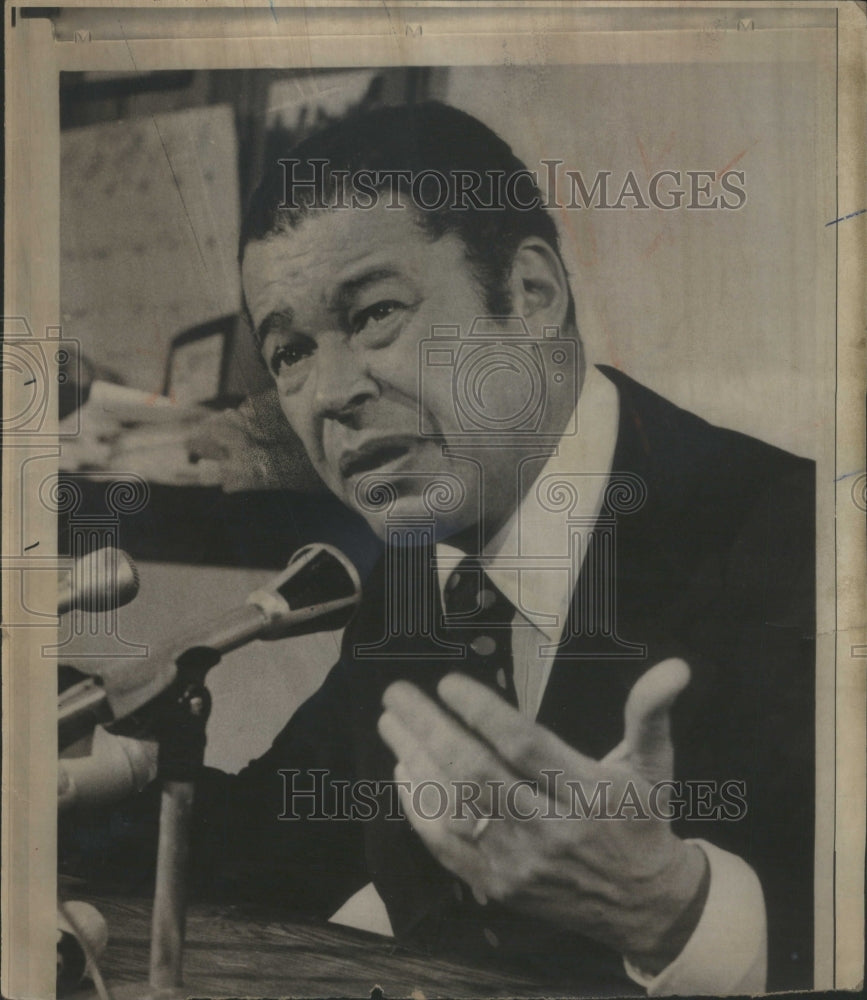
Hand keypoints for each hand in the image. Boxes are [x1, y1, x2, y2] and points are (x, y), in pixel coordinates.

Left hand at [377, 658, 707, 969]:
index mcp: (587, 792)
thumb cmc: (641, 820)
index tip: (448, 683)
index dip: (482, 712)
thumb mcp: (653, 763)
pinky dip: (420, 810)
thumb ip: (650, 712)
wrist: (644, 906)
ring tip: (391, 724)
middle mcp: (551, 829)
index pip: (524, 746)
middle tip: (397, 694)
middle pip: (476, 774)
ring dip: (416, 764)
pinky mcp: (500, 887)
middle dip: (430, 729)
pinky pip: (447, 848)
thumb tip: (676, 667)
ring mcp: (521, 864)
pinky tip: (403, 773)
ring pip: (455, 810)